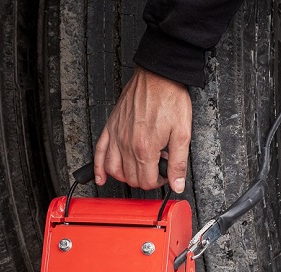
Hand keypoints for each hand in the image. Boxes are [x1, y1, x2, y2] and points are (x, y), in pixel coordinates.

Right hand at [93, 65, 191, 192]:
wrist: (158, 77)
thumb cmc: (170, 100)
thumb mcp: (183, 134)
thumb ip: (179, 163)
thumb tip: (177, 185)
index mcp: (145, 148)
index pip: (147, 181)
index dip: (159, 182)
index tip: (165, 174)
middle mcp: (127, 143)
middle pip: (131, 178)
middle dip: (145, 179)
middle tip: (156, 169)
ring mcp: (116, 135)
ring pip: (113, 170)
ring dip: (125, 177)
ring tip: (138, 171)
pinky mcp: (110, 127)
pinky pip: (99, 152)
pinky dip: (97, 168)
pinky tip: (101, 177)